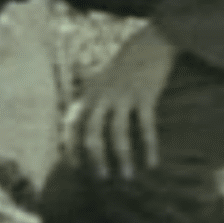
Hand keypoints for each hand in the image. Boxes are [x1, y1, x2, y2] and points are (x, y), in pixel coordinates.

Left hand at [65, 24, 177, 180]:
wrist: (148, 44)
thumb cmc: (123, 68)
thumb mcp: (99, 82)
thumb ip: (89, 102)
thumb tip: (80, 128)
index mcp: (89, 94)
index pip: (72, 125)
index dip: (71, 147)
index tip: (76, 168)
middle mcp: (102, 96)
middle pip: (92, 131)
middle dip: (95, 157)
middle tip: (102, 178)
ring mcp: (123, 96)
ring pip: (118, 132)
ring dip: (122, 157)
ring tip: (128, 177)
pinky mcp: (145, 95)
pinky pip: (145, 126)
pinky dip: (148, 146)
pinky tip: (152, 163)